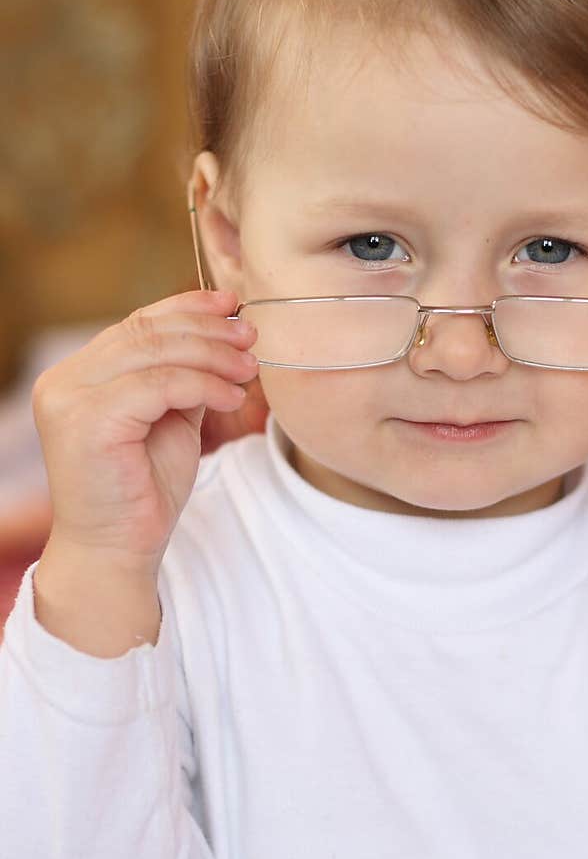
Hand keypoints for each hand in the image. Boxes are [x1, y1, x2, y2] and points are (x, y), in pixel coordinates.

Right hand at [30, 288, 258, 573]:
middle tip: (251, 337)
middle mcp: (64, 381)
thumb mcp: (170, 421)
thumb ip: (184, 378)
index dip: (186, 308)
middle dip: (206, 329)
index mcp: (78, 376)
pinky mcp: (87, 422)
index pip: (134, 325)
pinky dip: (203, 385)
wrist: (117, 552)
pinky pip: (159, 385)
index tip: (231, 305)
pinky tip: (232, 397)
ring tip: (250, 369)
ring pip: (154, 352)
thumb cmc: (144, 492)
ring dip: (212, 356)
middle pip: (144, 331)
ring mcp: (69, 399)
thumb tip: (225, 334)